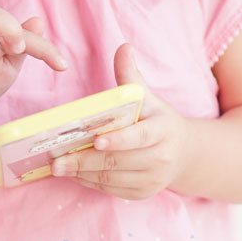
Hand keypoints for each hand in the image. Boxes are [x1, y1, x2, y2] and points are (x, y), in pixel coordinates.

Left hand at [51, 43, 190, 199]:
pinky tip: (73, 174)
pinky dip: (90, 183)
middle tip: (57, 159)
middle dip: (85, 161)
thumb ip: (130, 75)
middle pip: (119, 161)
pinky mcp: (143, 193)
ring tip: (58, 166)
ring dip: (82, 173)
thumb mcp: (148, 97)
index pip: (141, 137)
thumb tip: (124, 47)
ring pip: (112, 178)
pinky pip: (112, 190)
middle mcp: (162, 158)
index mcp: (164, 130)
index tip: (96, 140)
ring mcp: (153, 179)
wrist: (183, 153)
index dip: (119, 140)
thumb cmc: (157, 119)